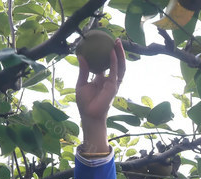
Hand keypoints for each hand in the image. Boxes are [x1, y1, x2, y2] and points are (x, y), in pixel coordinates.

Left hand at [76, 39, 125, 153]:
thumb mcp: (81, 83)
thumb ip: (83, 71)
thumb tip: (80, 56)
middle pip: (116, 63)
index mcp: (101, 80)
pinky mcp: (113, 86)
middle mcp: (109, 80)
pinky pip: (115, 71)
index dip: (107, 55)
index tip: (105, 44)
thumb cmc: (84, 103)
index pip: (106, 65)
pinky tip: (112, 52)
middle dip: (117, 52)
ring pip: (120, 66)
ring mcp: (113, 83)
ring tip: (118, 42)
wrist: (89, 115)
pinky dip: (114, 61)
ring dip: (120, 54)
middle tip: (115, 40)